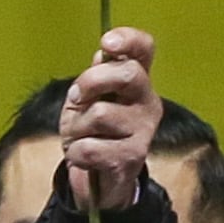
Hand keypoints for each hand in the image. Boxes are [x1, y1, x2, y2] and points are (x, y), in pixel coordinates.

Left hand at [59, 28, 161, 213]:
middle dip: (91, 82)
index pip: (144, 49)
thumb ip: (96, 77)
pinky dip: (75, 153)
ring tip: (81, 137)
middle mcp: (147, 102)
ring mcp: (144, 130)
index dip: (129, 39)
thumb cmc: (93, 134)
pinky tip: (84, 157)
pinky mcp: (132, 157)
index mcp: (136, 82)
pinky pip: (89, 147)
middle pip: (127, 74)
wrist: (100, 183)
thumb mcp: (87, 100)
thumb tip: (102, 55)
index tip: (107, 42)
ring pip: (99, 114)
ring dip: (76, 127)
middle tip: (77, 99)